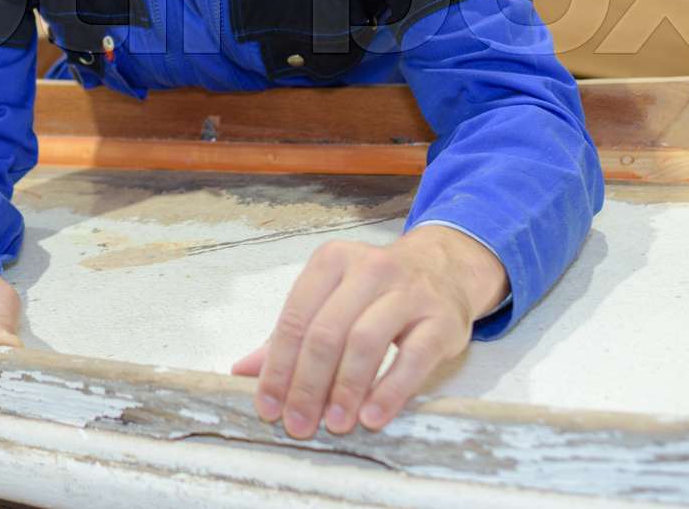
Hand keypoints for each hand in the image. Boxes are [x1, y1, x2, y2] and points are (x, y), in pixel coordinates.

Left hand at [231, 225, 505, 438]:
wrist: (446, 269)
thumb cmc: (377, 291)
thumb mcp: (332, 299)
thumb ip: (291, 334)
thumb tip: (242, 371)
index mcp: (332, 261)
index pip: (295, 318)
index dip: (278, 367)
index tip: (269, 407)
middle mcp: (369, 269)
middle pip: (326, 332)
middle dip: (307, 384)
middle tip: (299, 425)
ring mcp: (408, 292)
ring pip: (365, 341)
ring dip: (345, 388)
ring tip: (334, 424)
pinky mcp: (440, 319)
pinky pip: (412, 358)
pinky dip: (389, 390)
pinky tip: (372, 417)